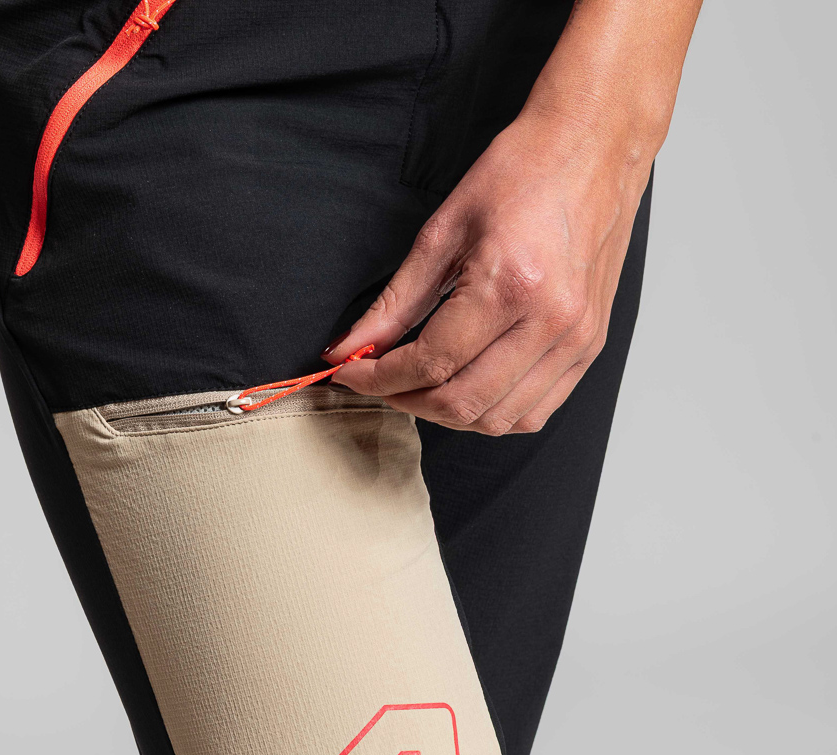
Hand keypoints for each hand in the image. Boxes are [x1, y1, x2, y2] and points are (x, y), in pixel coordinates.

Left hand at [326, 108, 651, 434]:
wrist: (594, 146)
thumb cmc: (523, 174)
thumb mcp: (442, 231)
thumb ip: (394, 303)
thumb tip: (351, 347)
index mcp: (510, 285)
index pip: (430, 363)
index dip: (379, 378)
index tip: (349, 372)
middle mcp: (550, 321)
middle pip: (463, 402)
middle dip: (407, 400)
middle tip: (380, 381)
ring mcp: (576, 339)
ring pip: (498, 419)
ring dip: (448, 414)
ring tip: (419, 386)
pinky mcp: (589, 347)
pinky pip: (534, 412)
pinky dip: (492, 413)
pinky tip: (467, 387)